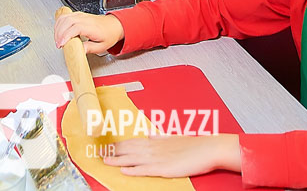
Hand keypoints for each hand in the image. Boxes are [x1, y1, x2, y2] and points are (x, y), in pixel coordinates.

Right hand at [54, 10, 123, 54]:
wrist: (114, 25)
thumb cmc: (109, 35)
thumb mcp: (102, 46)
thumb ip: (90, 48)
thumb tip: (79, 50)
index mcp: (92, 27)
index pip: (75, 28)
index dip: (66, 35)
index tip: (61, 44)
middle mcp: (85, 19)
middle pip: (67, 21)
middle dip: (59, 33)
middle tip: (58, 44)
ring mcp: (81, 15)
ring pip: (65, 17)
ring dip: (58, 28)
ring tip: (57, 39)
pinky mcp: (78, 15)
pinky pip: (65, 16)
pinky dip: (59, 22)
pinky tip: (58, 30)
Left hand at [103, 133, 240, 177]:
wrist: (207, 149)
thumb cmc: (193, 145)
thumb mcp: (174, 138)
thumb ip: (161, 137)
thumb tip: (150, 134)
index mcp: (156, 141)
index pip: (132, 142)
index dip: (119, 144)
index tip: (108, 145)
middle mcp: (154, 148)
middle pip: (129, 149)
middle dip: (113, 151)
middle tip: (99, 153)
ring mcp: (158, 158)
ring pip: (133, 159)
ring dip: (118, 160)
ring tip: (105, 161)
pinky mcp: (164, 168)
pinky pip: (145, 170)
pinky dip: (133, 170)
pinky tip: (123, 170)